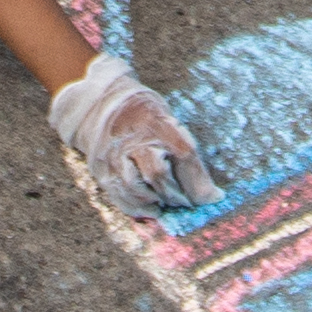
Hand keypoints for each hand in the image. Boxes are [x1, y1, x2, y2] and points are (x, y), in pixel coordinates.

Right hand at [47, 52, 220, 216]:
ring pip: (137, 187)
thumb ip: (183, 146)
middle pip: (158, 173)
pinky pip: (120, 195)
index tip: (215, 197)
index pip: (184, 152)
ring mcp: (114, 154)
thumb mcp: (166, 116)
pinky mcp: (102, 169)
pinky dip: (137, 207)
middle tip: (188, 204)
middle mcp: (134, 137)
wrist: (96, 102)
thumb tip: (210, 192)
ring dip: (157, 202)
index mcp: (156, 119)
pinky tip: (150, 209)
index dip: (200, 180)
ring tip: (168, 205)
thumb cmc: (141, 112)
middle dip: (177, 195)